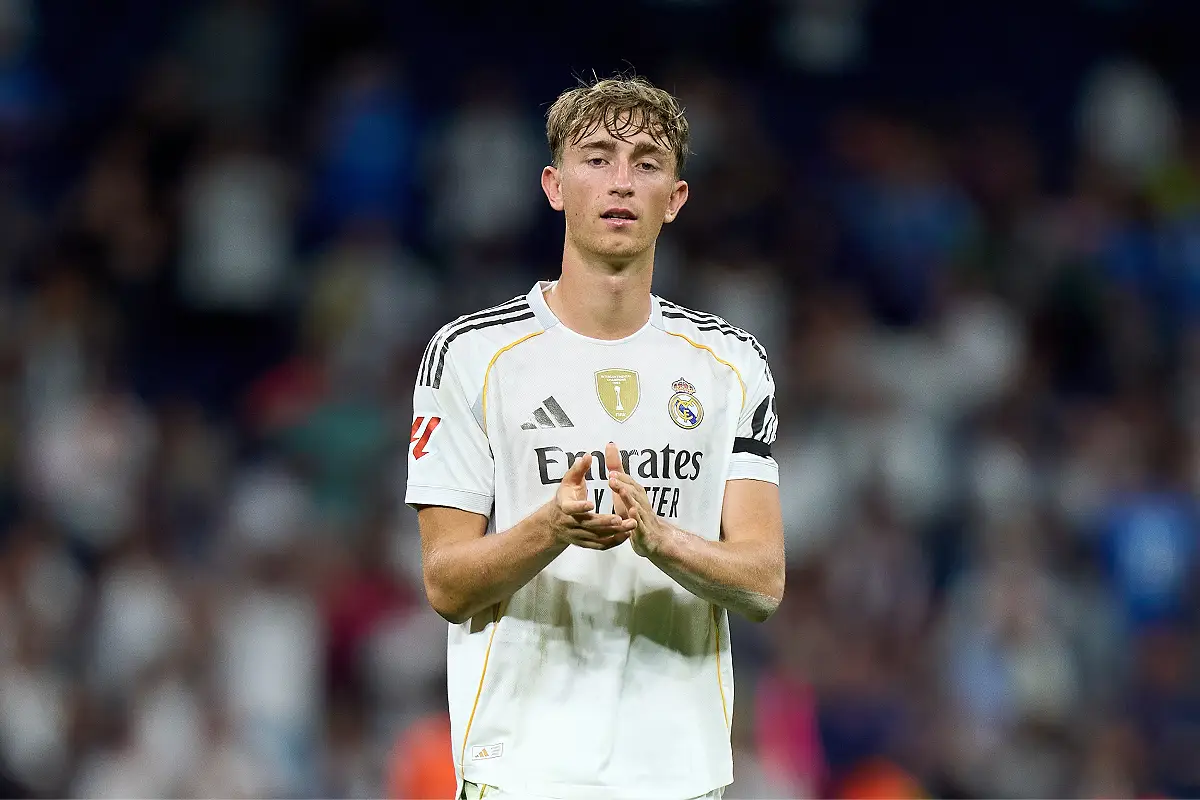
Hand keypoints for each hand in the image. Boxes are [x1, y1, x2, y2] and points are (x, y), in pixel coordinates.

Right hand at [550, 452, 635, 549]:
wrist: (554, 523)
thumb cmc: (565, 497)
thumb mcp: (568, 481)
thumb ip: (578, 469)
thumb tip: (587, 456)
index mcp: (565, 507)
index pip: (570, 509)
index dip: (579, 507)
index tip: (591, 503)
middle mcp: (571, 523)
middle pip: (589, 525)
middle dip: (605, 522)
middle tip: (621, 518)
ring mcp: (579, 535)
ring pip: (598, 536)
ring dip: (615, 532)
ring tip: (632, 524)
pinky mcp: (586, 543)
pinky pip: (601, 545)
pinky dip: (614, 541)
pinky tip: (627, 534)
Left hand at [606, 442, 668, 557]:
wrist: (654, 538)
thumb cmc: (635, 512)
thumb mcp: (624, 490)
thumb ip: (617, 469)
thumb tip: (610, 445)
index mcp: (636, 494)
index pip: (629, 483)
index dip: (621, 477)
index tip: (610, 471)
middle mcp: (640, 503)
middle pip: (633, 492)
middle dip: (623, 484)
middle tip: (611, 478)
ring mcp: (643, 518)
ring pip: (637, 507)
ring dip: (629, 499)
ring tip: (621, 492)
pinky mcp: (643, 532)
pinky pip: (640, 525)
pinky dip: (636, 520)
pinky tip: (631, 515)